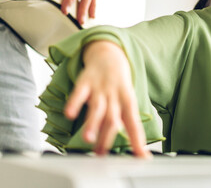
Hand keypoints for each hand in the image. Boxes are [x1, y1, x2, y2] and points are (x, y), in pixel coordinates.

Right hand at [65, 40, 149, 157]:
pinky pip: (79, 93)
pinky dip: (74, 103)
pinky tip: (69, 114)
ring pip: (97, 108)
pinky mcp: (85, 82)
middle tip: (102, 154)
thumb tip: (130, 148)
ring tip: (89, 140)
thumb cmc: (118, 85)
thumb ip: (124, 123)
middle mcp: (115, 96)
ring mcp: (100, 89)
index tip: (141, 157)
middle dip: (107, 138)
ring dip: (92, 124)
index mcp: (128, 102)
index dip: (138, 140)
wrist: (110, 54)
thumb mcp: (126, 102)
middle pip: (113, 119)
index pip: (134, 124)